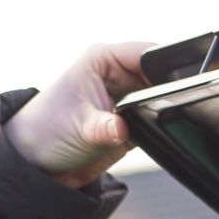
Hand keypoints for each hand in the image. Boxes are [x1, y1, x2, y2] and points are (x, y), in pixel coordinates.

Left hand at [4, 41, 152, 189]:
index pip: (146, 53)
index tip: (179, 83)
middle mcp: (118, 75)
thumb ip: (104, 127)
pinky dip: (156, 129)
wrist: (39, 164)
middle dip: (165, 93)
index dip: (166, 65)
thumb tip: (124, 128)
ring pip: (160, 99)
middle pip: (159, 76)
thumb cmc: (47, 131)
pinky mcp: (131, 122)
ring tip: (144, 126)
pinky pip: (154, 121)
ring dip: (159, 112)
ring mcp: (125, 99)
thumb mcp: (78, 127)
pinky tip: (145, 137)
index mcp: (104, 59)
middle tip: (158, 112)